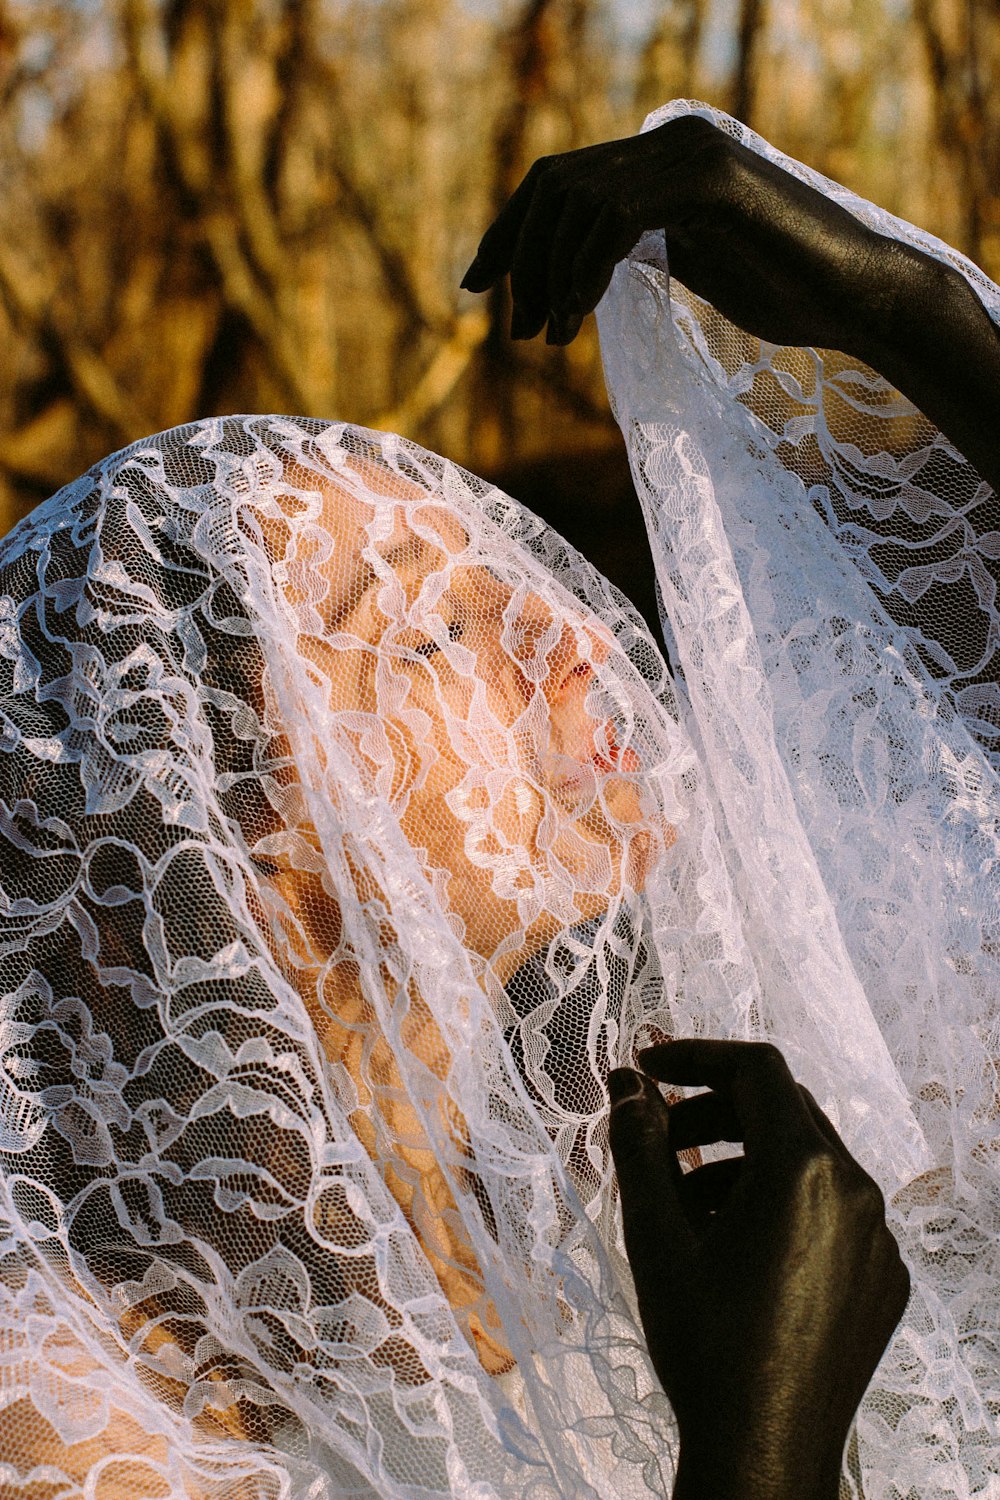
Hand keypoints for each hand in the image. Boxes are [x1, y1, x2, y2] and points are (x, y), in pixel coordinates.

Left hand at [461, 114, 901, 353]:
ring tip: (551, 336)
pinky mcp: (711, 182)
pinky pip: (617, 217)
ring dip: (550, 274)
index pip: (559, 181)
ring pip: (578, 200)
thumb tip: (578, 267)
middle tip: (520, 330)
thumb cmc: (783, 294)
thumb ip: (637, 248)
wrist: (857, 299)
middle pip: (555, 184)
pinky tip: (578, 316)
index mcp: (662, 158)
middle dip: (522, 261)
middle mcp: (672, 140)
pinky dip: (584, 269)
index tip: (475, 287)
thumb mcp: (692, 265)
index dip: (510, 233)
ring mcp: (692, 154)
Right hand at [608, 1040, 909, 1499]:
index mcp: (805, 1169)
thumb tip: (625, 1083)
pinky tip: (734, 1251)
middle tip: (658, 1140)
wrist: (764, 1454)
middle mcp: (857, 1192)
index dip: (697, 1057)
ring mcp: (879, 1239)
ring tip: (686, 1206)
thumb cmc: (704, 1343)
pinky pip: (834, 1214)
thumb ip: (639, 1144)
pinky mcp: (885, 1280)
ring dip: (744, 1162)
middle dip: (715, 1112)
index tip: (647, 1070)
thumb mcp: (655, 1235)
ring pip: (809, 1163)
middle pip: (784, 1112)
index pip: (757, 1069)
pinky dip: (782, 1207)